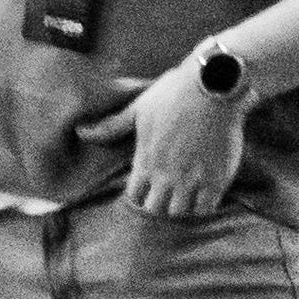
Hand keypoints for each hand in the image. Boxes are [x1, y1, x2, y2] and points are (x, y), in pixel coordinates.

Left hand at [74, 56, 247, 218]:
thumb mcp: (137, 109)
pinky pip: (207, 208)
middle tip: (165, 194)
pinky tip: (205, 194)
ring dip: (180, 206)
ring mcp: (192, 179)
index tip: (146, 188)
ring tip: (185, 195)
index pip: (134, 196)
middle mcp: (166, 175)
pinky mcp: (218, 178)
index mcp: (145, 160)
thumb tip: (81, 132)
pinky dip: (203, 206)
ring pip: (179, 212)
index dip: (139, 195)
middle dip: (157, 204)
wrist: (213, 87)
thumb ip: (111, 127)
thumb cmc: (173, 94)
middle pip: (155, 209)